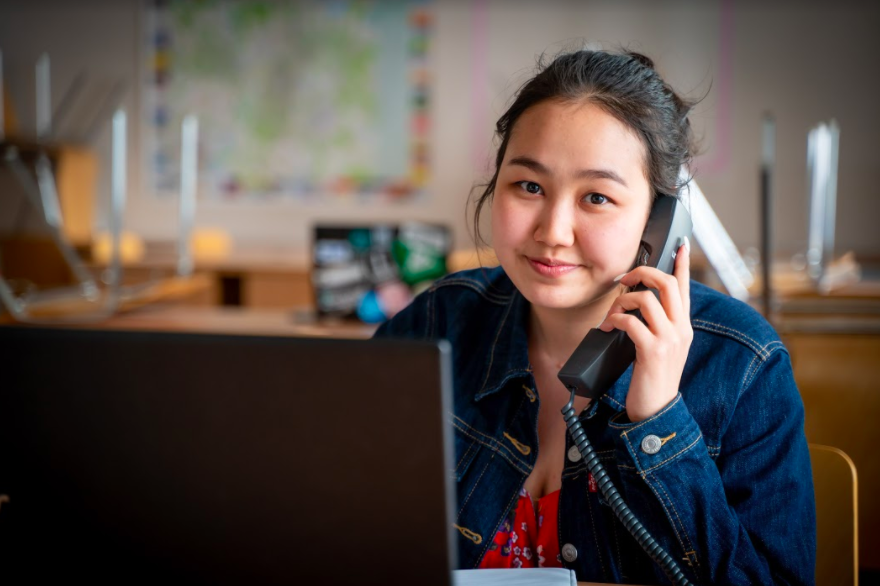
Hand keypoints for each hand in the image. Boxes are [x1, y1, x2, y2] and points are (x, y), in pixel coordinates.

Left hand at [597, 240, 692, 421]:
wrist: (656, 411)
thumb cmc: (652, 378)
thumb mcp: (660, 348)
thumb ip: (655, 326)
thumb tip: (635, 303)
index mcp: (683, 326)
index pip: (685, 288)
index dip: (683, 264)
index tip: (681, 244)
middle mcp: (681, 329)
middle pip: (667, 284)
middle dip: (642, 273)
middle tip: (625, 279)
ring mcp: (669, 340)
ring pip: (647, 300)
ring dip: (623, 301)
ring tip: (612, 315)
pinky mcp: (653, 352)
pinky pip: (631, 323)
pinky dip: (615, 320)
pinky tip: (608, 328)